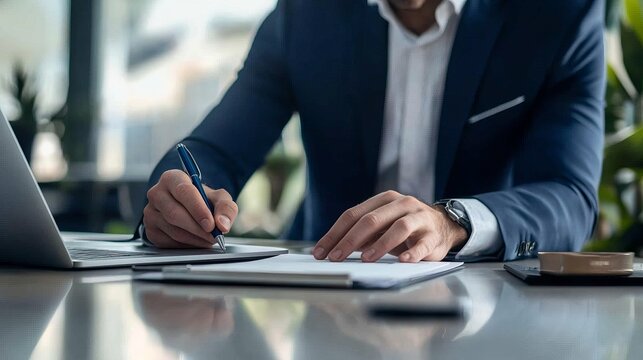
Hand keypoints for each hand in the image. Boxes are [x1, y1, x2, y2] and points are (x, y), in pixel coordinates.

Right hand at [143, 169, 237, 247]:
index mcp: (172, 178)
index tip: (211, 224)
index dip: (198, 209)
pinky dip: (187, 245)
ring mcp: (150, 213)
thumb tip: (223, 225)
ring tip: (209, 239)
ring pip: (173, 230)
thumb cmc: (203, 200)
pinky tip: (197, 241)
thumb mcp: (219, 198)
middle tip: (214, 236)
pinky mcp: (150, 230)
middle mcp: (156, 193)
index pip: (183, 191)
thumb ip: (226, 207)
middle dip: (198, 229)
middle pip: (175, 214)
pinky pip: (169, 242)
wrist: (189, 208)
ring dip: (195, 239)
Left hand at [313, 191, 467, 261]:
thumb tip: (332, 249)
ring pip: (398, 228)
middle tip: (336, 257)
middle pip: (372, 220)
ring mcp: (419, 218)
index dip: (335, 233)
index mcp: (384, 200)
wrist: (443, 227)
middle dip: (350, 240)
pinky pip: (422, 244)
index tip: (321, 251)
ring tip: (366, 259)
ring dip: (380, 244)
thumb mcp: (382, 227)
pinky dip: (412, 253)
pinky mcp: (433, 235)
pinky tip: (401, 261)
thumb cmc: (405, 229)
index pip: (353, 215)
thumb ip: (361, 234)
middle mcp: (401, 204)